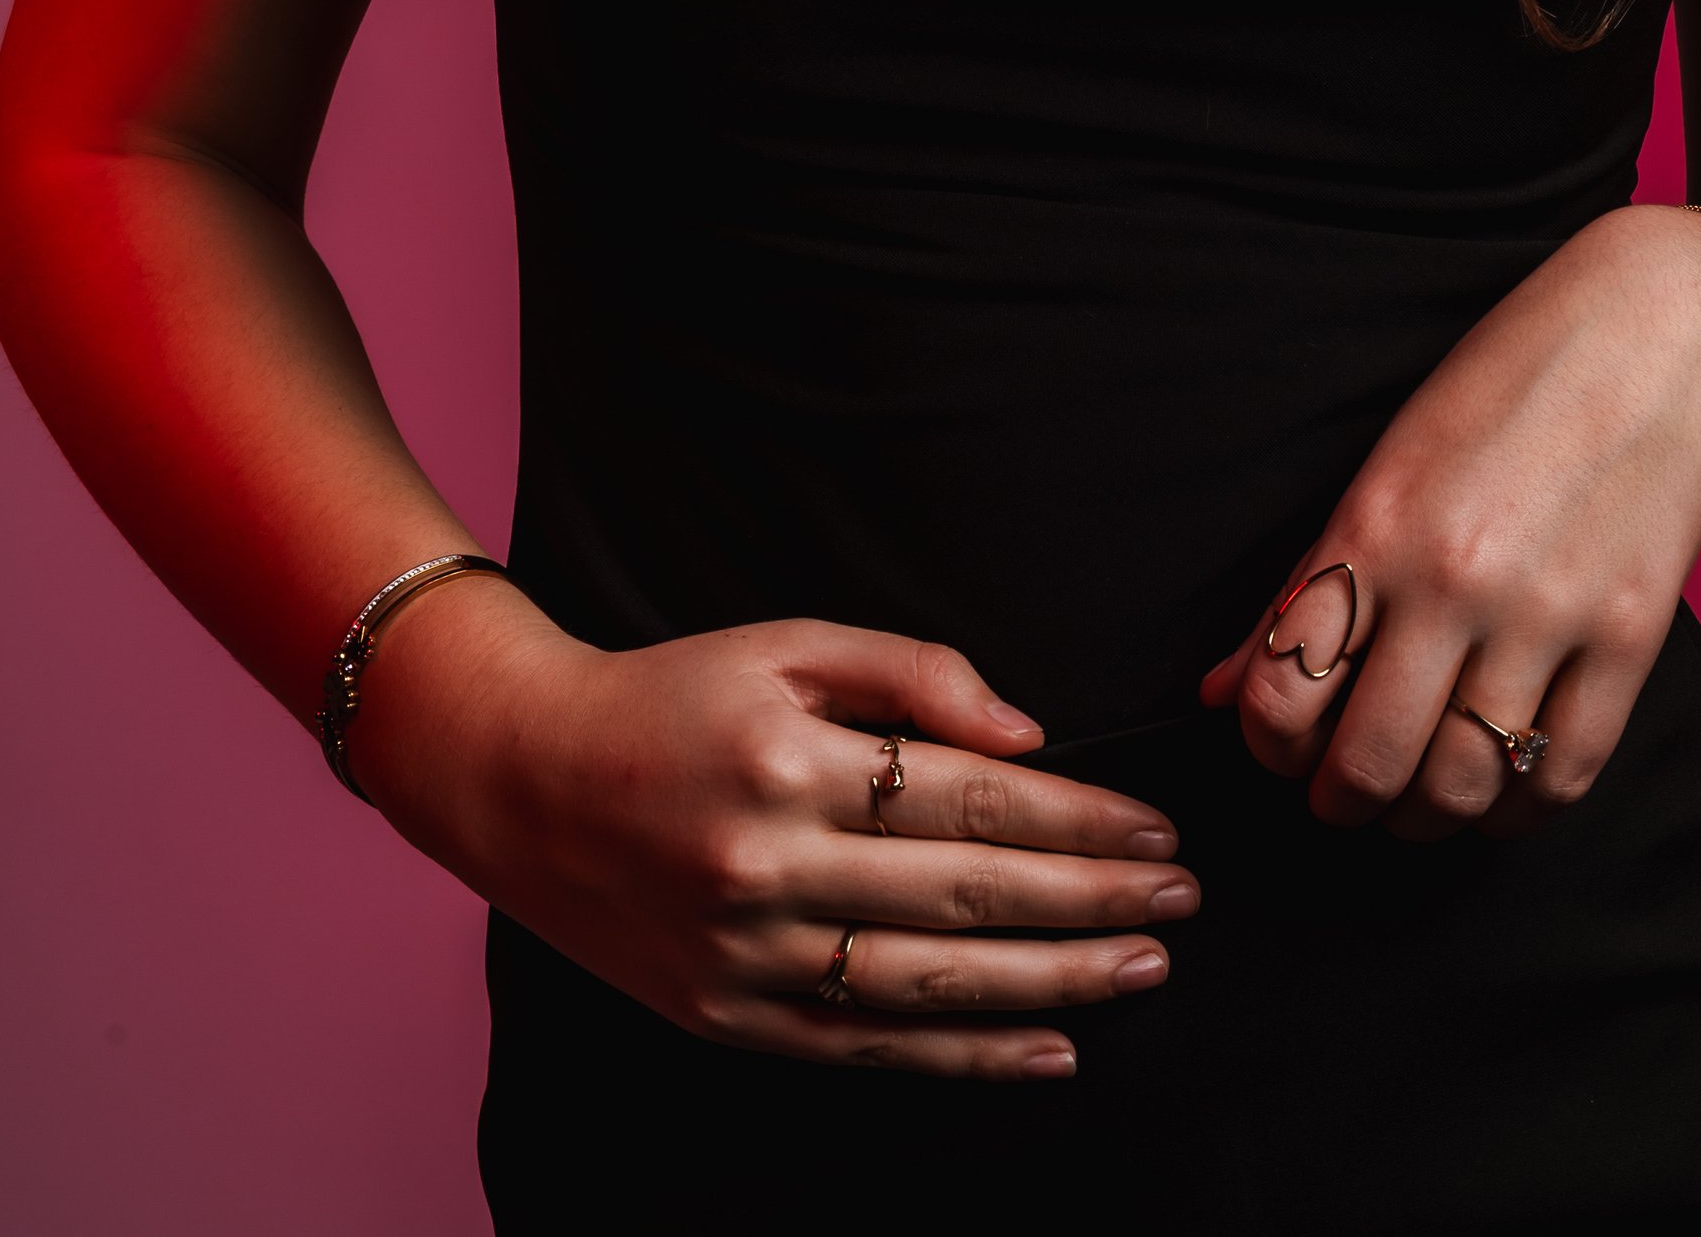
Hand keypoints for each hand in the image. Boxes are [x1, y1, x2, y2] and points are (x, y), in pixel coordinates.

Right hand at [357, 583, 1196, 1077]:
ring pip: (933, 983)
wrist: (520, 779)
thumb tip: (1027, 736)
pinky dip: (967, 1056)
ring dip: (1054, 984)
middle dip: (1091, 902)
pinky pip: (870, 1046)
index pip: (970, 802)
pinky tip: (1046, 1052)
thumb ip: (910, 675)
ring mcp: (747, 957)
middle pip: (967, 894)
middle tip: (1181, 904)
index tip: (1156, 829)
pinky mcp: (730, 1020)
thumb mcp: (783, 645)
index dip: (1077, 819)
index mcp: (789, 763)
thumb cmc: (668, 696)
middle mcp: (768, 866)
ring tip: (1141, 972)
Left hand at [1199, 204, 1700, 840]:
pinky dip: (1518, 808)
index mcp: (1377, 526)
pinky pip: (1560, 779)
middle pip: (1369, 763)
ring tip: (1420, 792)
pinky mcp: (1632, 641)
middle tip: (1347, 791)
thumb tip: (1220, 692)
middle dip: (1342, 800)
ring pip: (1463, 788)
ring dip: (1426, 816)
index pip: (1283, 691)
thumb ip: (1307, 585)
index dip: (1269, 747)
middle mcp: (1455, 578)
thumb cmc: (1506, 392)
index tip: (1286, 748)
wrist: (1658, 337)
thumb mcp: (1388, 465)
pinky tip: (1501, 783)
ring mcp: (1550, 614)